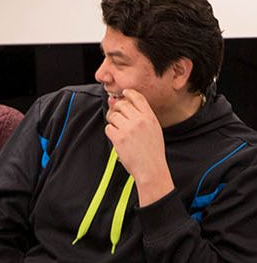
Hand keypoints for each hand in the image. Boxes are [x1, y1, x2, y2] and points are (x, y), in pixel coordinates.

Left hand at [104, 88, 173, 205]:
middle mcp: (139, 120)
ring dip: (113, 122)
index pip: (137, 97)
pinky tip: (118, 138)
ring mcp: (128, 128)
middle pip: (121, 104)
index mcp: (150, 117)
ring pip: (113, 115)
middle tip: (119, 118)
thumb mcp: (154, 129)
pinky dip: (111, 132)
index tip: (123, 94)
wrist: (151, 169)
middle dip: (117, 109)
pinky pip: (108, 127)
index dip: (128, 93)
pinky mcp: (119, 137)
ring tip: (120, 130)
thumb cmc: (152, 151)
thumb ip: (140, 115)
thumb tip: (118, 101)